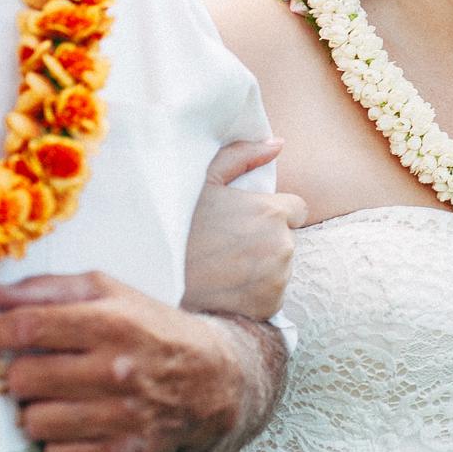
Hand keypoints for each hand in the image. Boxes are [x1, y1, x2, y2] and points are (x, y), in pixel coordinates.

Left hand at [0, 273, 263, 451]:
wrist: (218, 379)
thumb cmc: (153, 328)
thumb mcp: (111, 294)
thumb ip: (47, 290)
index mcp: (111, 321)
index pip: (29, 329)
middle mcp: (116, 368)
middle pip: (24, 380)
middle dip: (18, 376)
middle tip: (36, 373)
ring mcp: (122, 414)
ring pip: (35, 423)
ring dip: (34, 413)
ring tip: (58, 400)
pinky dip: (55, 444)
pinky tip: (75, 425)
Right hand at [181, 137, 302, 322]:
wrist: (155, 276)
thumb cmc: (178, 223)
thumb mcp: (204, 180)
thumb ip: (243, 156)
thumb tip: (278, 144)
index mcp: (272, 212)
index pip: (297, 210)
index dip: (272, 214)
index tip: (246, 222)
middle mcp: (282, 245)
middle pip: (287, 240)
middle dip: (266, 241)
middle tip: (229, 246)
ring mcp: (277, 279)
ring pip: (281, 269)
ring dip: (262, 268)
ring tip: (225, 268)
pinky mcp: (269, 307)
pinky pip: (271, 296)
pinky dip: (255, 295)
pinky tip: (227, 289)